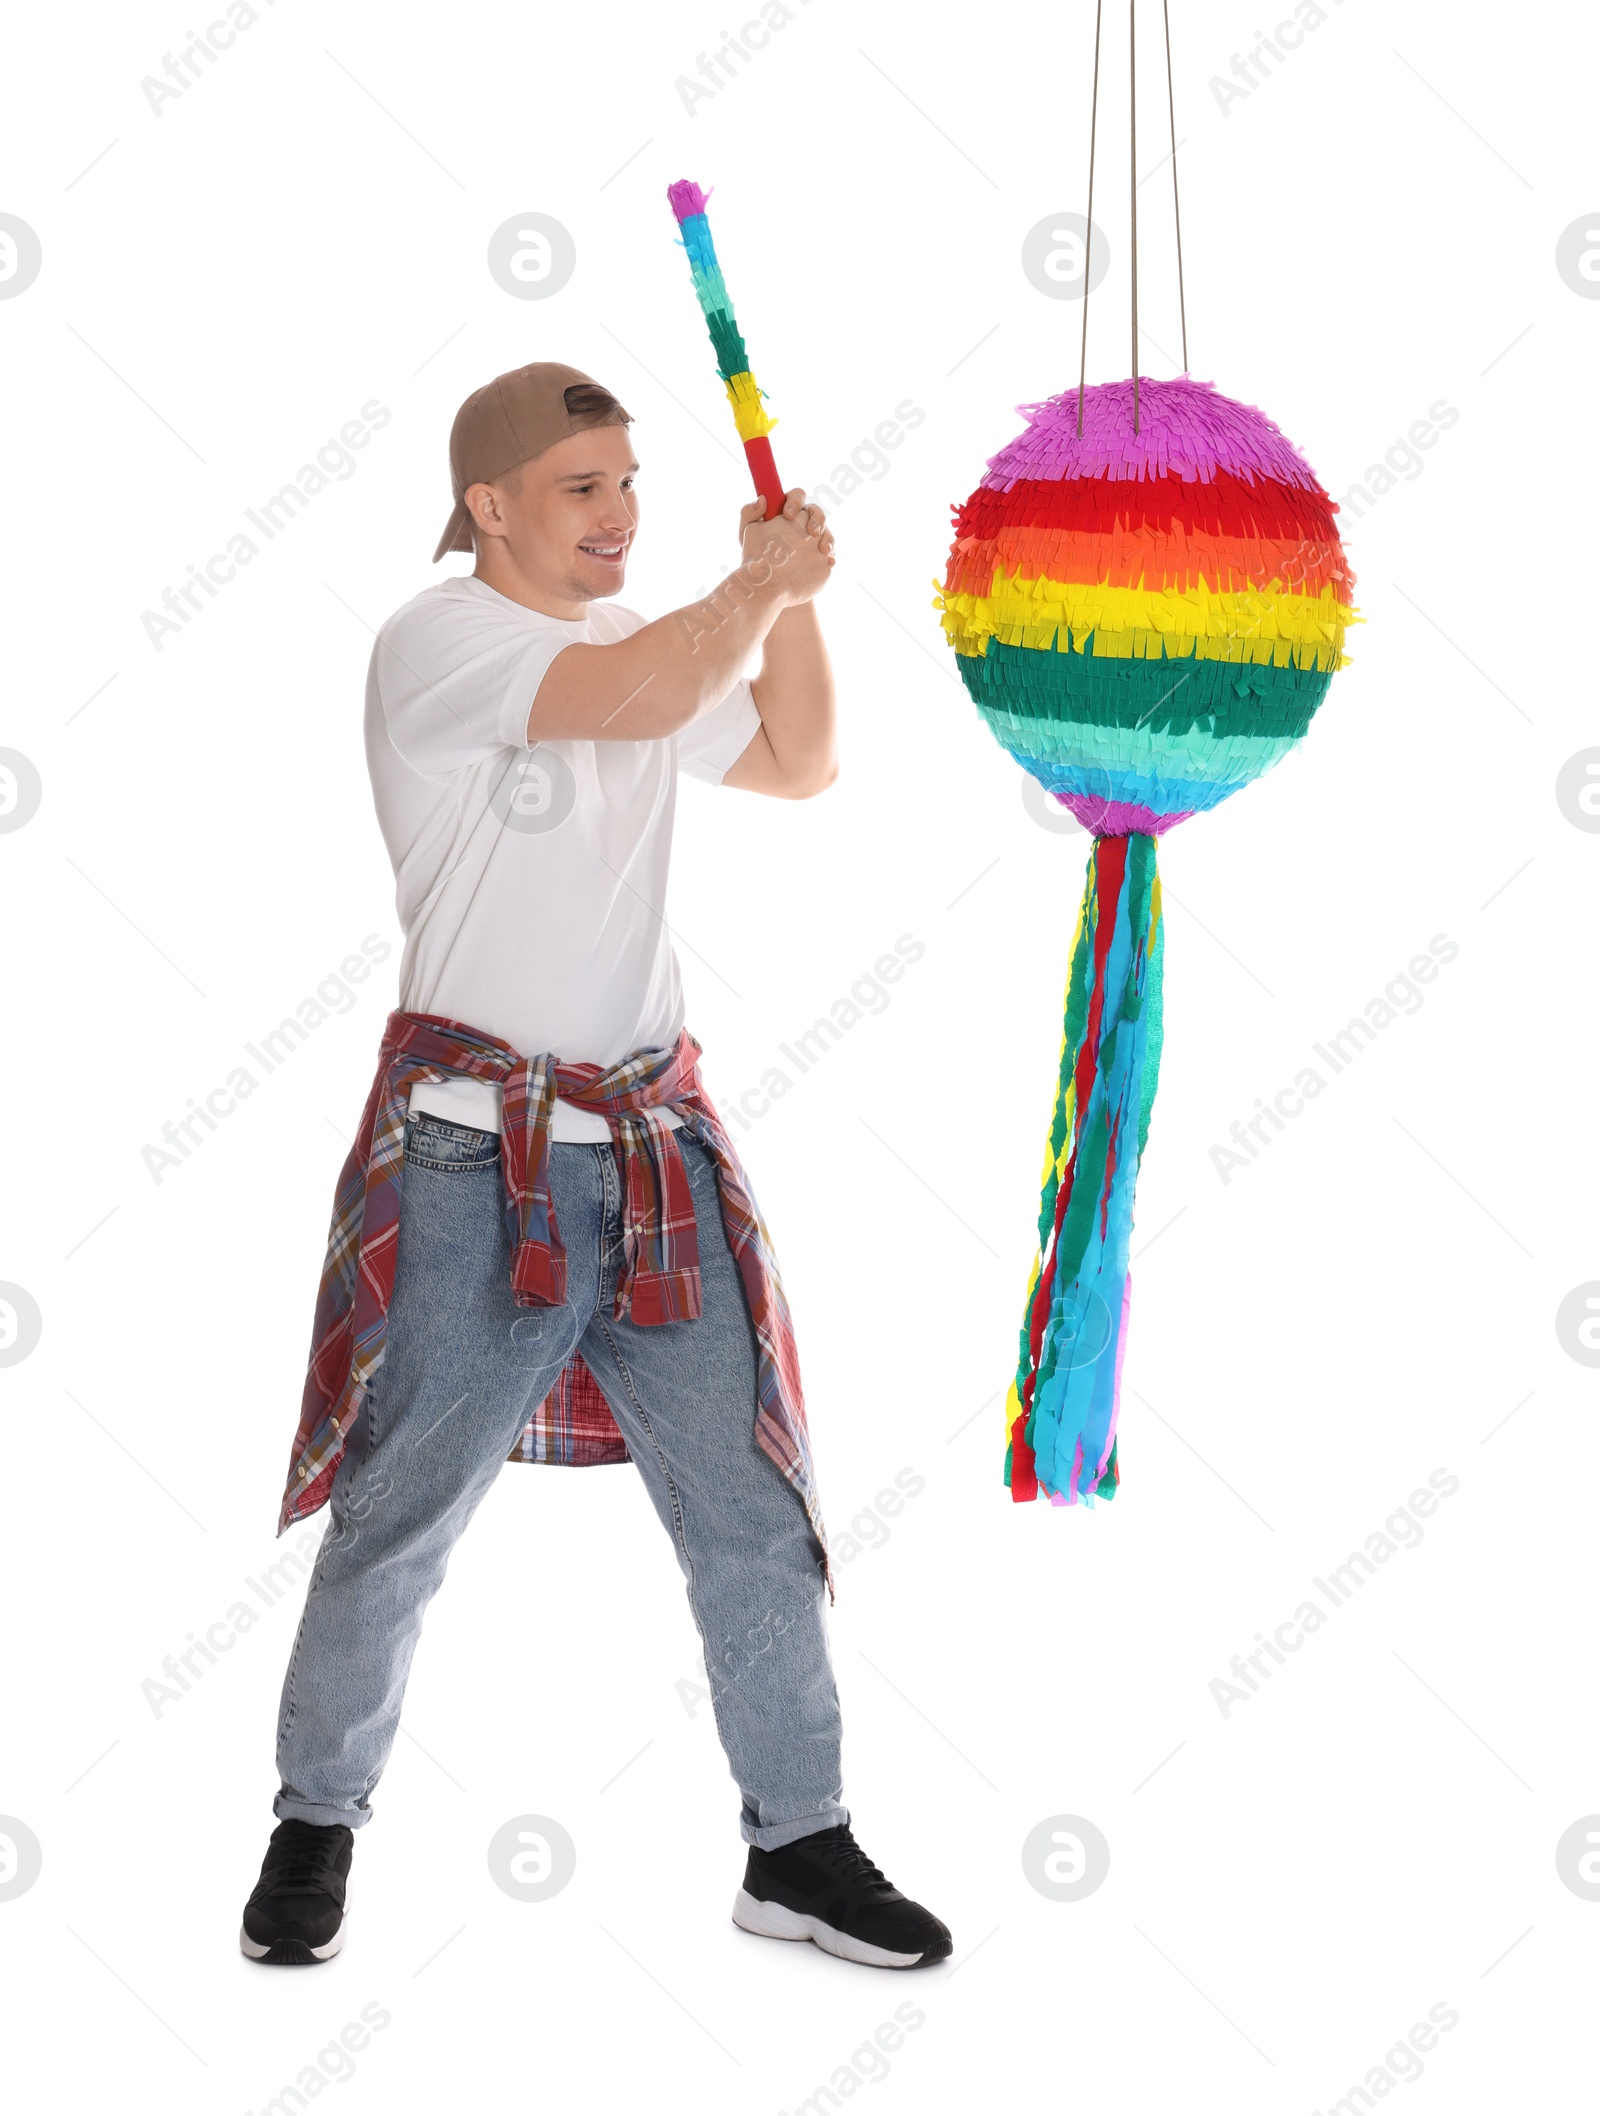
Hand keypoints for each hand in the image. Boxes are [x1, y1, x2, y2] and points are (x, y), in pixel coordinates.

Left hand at [737, 487, 835, 605]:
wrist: (767, 584)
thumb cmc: (757, 555)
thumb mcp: (749, 535)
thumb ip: (749, 514)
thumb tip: (761, 499)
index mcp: (788, 511)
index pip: (796, 497)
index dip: (794, 502)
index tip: (787, 514)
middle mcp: (804, 522)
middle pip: (816, 512)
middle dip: (817, 519)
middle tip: (811, 531)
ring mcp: (815, 539)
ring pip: (826, 531)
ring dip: (828, 538)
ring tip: (823, 549)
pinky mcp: (821, 555)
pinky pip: (830, 552)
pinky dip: (831, 556)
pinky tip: (829, 561)